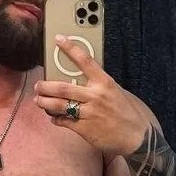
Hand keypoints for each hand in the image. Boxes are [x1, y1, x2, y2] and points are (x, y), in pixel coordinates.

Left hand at [33, 36, 151, 159]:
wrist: (137, 136)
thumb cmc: (128, 113)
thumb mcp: (118, 92)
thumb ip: (101, 86)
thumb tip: (85, 80)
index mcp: (104, 83)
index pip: (85, 61)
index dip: (70, 48)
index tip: (58, 39)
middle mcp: (95, 96)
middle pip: (62, 87)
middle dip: (45, 86)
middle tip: (39, 86)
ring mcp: (89, 113)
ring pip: (58, 105)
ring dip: (44, 102)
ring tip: (38, 101)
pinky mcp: (84, 129)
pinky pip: (64, 121)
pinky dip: (56, 119)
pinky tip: (54, 118)